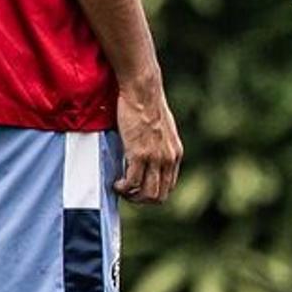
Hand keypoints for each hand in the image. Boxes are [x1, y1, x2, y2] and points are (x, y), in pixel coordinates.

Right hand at [114, 80, 182, 203]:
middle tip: (126, 192)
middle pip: (159, 195)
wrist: (143, 92)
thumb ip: (159, 146)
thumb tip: (147, 155)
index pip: (168, 186)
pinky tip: (116, 184)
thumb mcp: (161, 130)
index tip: (137, 188)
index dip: (151, 192)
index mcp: (175, 154)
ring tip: (120, 188)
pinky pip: (132, 182)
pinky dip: (123, 188)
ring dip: (131, 196)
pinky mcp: (140, 154)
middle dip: (141, 199)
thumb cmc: (148, 107)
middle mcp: (169, 159)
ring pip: (146, 194)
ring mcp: (155, 158)